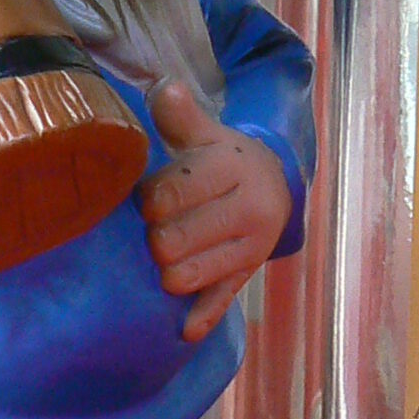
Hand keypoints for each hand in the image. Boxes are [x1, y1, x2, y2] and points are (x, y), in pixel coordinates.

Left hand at [141, 82, 291, 342]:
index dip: (148, 200)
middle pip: (177, 239)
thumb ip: (181, 114)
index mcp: (233, 169)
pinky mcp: (247, 276)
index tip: (142, 200)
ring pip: (193, 274)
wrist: (276, 185)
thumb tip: (163, 89)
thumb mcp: (207, 132)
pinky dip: (200, 316)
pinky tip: (182, 329)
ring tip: (162, 260)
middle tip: (152, 232)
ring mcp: (250, 248)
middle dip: (155, 239)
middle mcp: (249, 210)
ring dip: (168, 273)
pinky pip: (221, 302)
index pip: (176, 191)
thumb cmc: (223, 158)